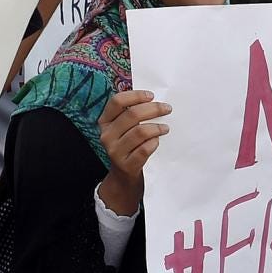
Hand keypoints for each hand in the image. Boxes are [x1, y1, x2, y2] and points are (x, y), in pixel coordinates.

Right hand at [97, 89, 170, 215]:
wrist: (123, 177)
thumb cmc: (128, 147)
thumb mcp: (122, 130)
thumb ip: (130, 114)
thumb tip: (152, 98)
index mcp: (104, 121)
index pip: (117, 102)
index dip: (135, 96)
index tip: (151, 95)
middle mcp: (106, 135)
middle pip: (131, 115)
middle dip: (153, 109)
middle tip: (167, 108)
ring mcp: (115, 151)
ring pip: (140, 131)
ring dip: (157, 127)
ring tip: (165, 127)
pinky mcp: (126, 164)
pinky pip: (144, 149)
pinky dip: (154, 143)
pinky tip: (158, 142)